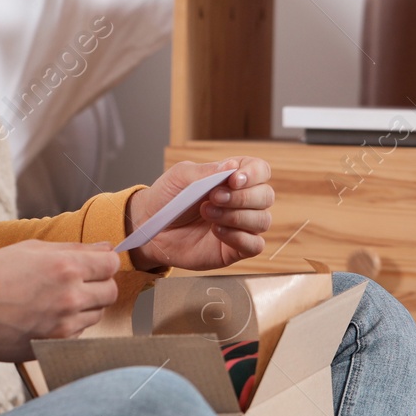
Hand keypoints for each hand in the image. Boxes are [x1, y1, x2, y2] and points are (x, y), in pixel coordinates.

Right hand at [0, 240, 123, 361]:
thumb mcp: (30, 249)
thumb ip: (73, 248)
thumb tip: (105, 248)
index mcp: (65, 267)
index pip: (112, 263)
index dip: (104, 261)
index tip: (95, 263)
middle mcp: (70, 297)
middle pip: (110, 291)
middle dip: (99, 284)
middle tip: (78, 281)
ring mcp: (64, 326)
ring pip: (97, 314)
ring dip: (85, 306)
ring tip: (56, 299)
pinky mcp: (56, 346)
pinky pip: (79, 333)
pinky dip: (70, 324)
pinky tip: (46, 316)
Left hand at [125, 157, 273, 271]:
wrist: (150, 226)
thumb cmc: (167, 198)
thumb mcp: (181, 176)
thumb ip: (207, 171)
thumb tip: (233, 166)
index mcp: (233, 178)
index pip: (261, 170)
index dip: (254, 174)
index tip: (234, 179)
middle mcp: (242, 201)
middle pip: (266, 196)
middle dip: (241, 197)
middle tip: (213, 197)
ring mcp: (241, 226)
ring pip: (262, 220)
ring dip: (236, 216)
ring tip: (207, 213)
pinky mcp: (235, 248)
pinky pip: (255, 245)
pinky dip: (239, 237)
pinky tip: (217, 231)